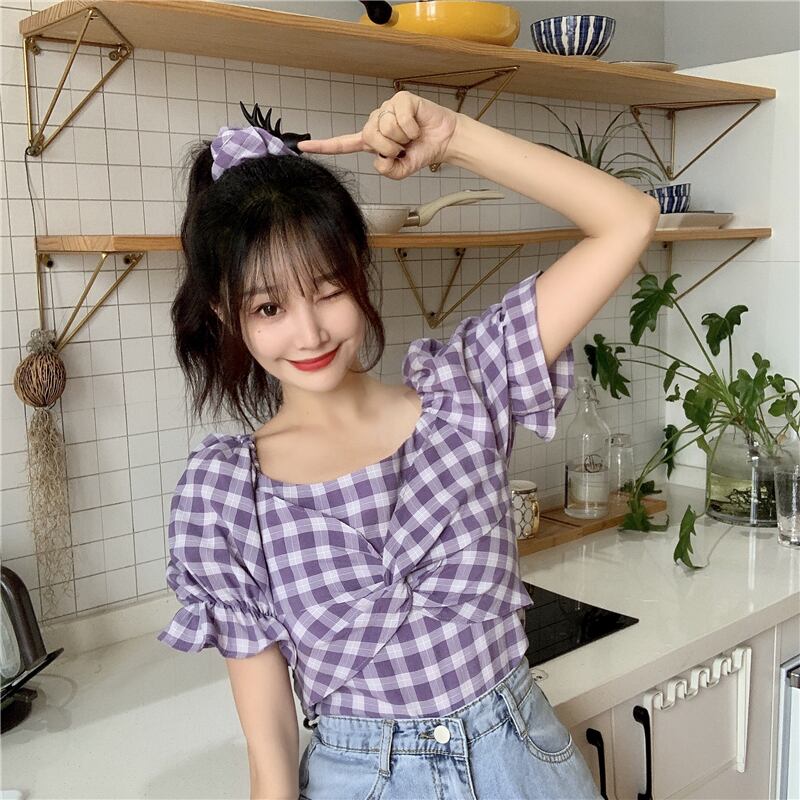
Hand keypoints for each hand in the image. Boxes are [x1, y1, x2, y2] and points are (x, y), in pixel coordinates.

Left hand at [297, 91, 458, 178]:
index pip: (344, 144)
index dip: (324, 146)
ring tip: (412, 135)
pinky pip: (399, 117)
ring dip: (403, 138)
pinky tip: (417, 125)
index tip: (303, 147)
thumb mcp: (403, 170)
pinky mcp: (400, 99)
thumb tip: (379, 160)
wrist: (444, 140)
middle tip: (404, 147)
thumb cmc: (421, 151)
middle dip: (391, 147)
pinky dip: (412, 127)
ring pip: (385, 128)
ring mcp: (387, 109)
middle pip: (370, 137)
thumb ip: (389, 172)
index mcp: (371, 141)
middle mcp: (375, 123)